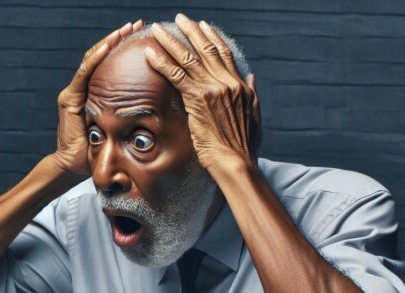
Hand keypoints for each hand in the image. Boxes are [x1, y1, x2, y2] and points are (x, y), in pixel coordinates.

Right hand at [53, 19, 144, 175]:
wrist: (74, 166)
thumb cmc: (97, 150)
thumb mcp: (118, 127)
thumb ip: (128, 114)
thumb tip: (157, 108)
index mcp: (94, 93)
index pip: (109, 63)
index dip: (123, 47)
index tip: (141, 35)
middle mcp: (82, 88)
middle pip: (100, 55)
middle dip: (118, 38)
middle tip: (137, 24)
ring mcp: (73, 92)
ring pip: (92, 59)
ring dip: (109, 42)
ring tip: (125, 30)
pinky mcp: (69, 99)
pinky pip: (83, 74)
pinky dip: (96, 59)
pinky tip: (108, 46)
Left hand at [144, 14, 260, 169]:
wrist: (236, 162)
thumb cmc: (243, 146)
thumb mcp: (254, 116)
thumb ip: (251, 94)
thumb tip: (251, 77)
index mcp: (239, 84)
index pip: (224, 53)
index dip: (212, 38)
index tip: (203, 26)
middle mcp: (227, 82)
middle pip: (206, 48)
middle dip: (191, 31)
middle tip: (180, 18)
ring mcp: (212, 88)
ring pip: (187, 57)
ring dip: (171, 41)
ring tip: (158, 29)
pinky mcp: (197, 99)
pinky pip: (175, 75)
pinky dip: (161, 62)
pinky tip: (150, 53)